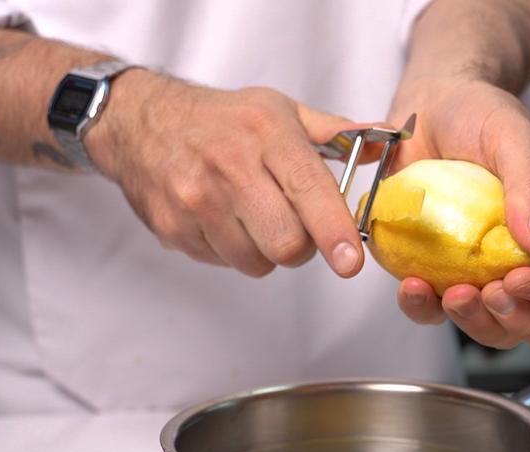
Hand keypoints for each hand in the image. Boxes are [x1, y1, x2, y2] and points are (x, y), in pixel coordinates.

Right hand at [86, 70, 370, 277]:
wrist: (140, 122)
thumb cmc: (223, 120)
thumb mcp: (280, 111)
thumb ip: (336, 134)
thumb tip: (390, 142)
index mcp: (265, 133)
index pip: (308, 189)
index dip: (332, 231)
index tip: (349, 262)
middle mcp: (228, 167)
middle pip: (286, 243)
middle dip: (303, 246)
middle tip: (295, 225)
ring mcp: (196, 200)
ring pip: (257, 262)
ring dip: (266, 251)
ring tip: (253, 216)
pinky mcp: (173, 228)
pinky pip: (225, 262)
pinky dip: (233, 250)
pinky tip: (223, 218)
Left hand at [388, 76, 529, 348]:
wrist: (427, 106)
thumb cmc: (479, 112)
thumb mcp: (511, 135)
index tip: (520, 277)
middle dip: (522, 321)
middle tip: (490, 293)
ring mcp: (484, 272)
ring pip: (497, 328)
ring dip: (475, 323)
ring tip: (451, 294)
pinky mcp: (440, 273)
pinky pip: (436, 311)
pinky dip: (424, 309)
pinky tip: (412, 285)